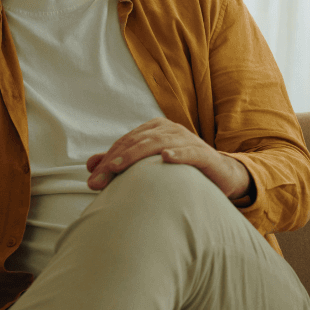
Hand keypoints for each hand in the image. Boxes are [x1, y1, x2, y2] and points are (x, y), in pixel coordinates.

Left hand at [85, 117, 251, 199]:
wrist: (219, 175)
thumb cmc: (180, 170)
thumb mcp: (148, 165)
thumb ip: (120, 163)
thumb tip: (90, 165)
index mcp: (155, 129)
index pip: (125, 142)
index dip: (107, 159)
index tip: (93, 179)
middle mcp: (170, 130)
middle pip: (136, 143)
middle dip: (115, 161)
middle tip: (98, 180)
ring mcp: (187, 140)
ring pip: (157, 144)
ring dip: (136, 156)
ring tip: (118, 167)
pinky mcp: (203, 154)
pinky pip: (189, 152)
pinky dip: (178, 153)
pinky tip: (166, 158)